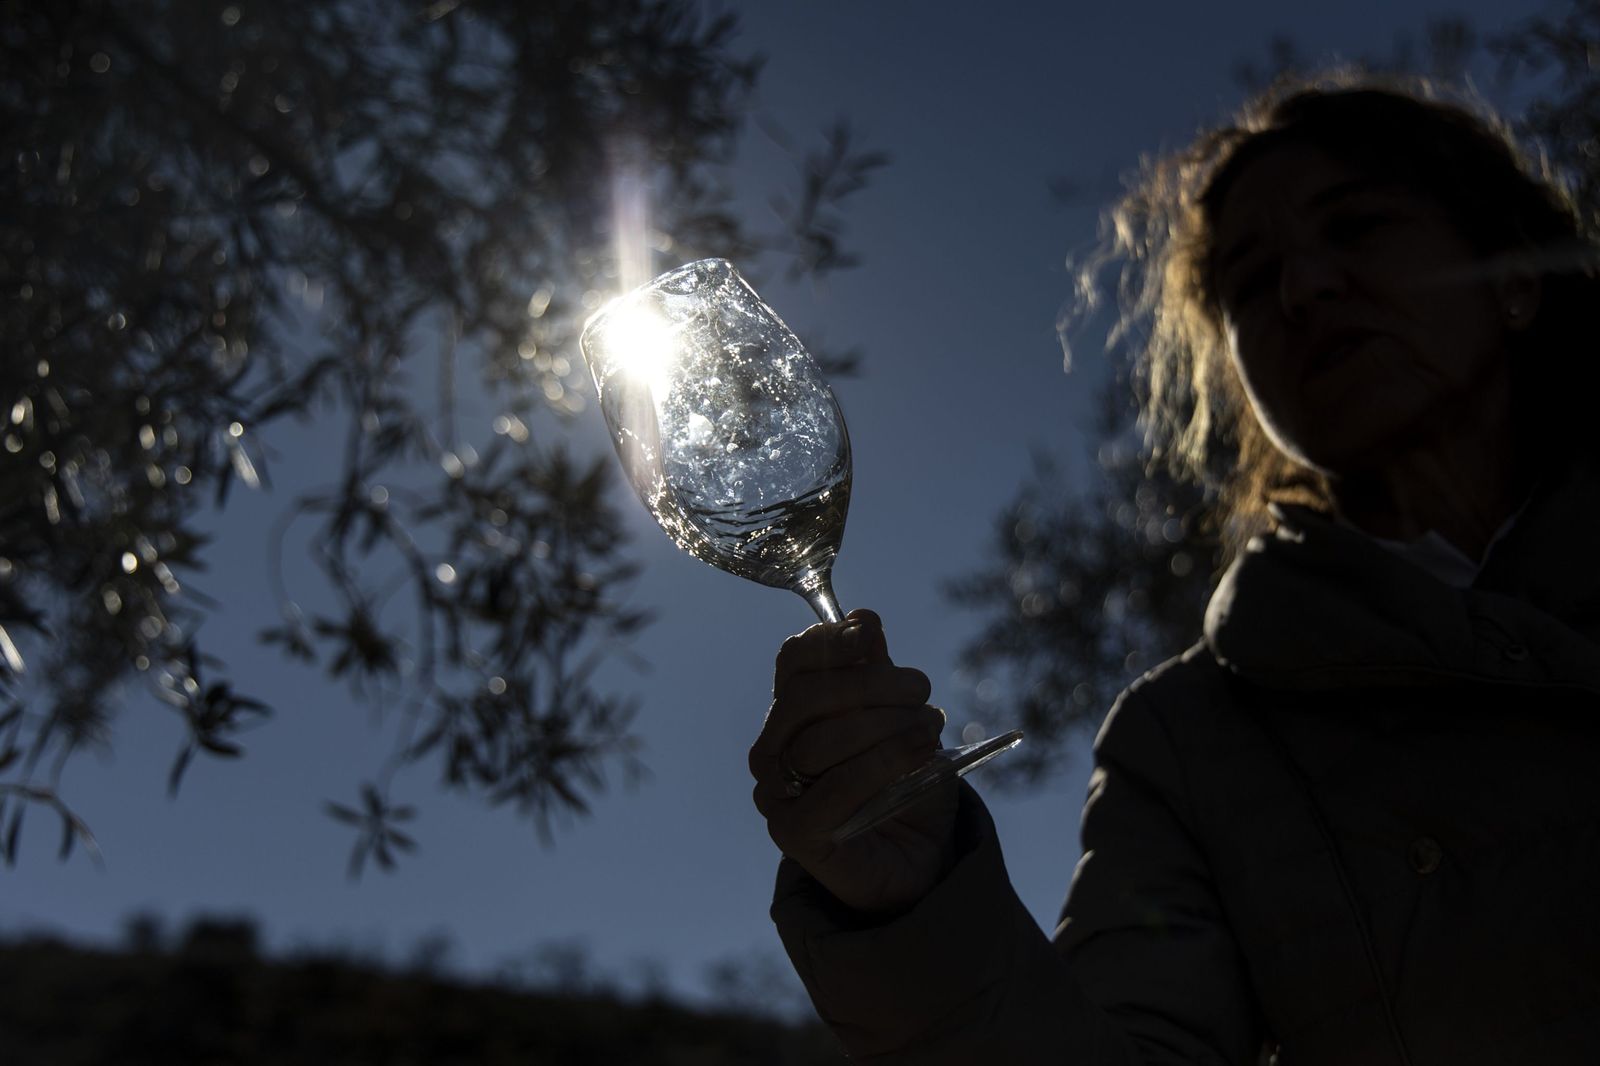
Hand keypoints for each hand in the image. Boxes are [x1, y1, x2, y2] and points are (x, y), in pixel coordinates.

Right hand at [749, 609, 957, 914]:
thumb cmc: (906, 780)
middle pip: (806, 697)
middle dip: (870, 684)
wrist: (920, 855)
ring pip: (820, 743)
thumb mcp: (902, 716)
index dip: (829, 641)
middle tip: (921, 689)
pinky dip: (882, 766)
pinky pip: (833, 791)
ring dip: (885, 727)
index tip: (869, 634)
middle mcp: (772, 748)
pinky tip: (920, 756)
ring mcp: (776, 793)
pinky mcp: (793, 833)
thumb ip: (879, 673)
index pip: (793, 661)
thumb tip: (863, 618)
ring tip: (930, 728)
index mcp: (792, 710)